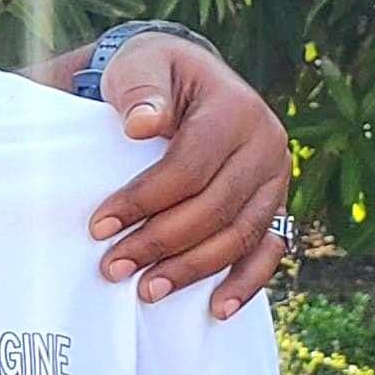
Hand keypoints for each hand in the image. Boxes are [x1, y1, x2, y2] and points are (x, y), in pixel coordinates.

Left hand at [87, 36, 289, 317]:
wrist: (183, 77)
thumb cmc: (152, 73)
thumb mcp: (139, 66)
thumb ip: (139, 91)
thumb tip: (142, 125)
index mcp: (236, 110)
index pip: (189, 168)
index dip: (143, 201)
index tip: (98, 226)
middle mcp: (267, 144)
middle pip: (214, 208)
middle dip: (159, 243)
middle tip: (112, 267)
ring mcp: (277, 178)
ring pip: (239, 235)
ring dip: (193, 269)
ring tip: (147, 290)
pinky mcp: (275, 203)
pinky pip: (269, 249)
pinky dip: (246, 282)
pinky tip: (217, 308)